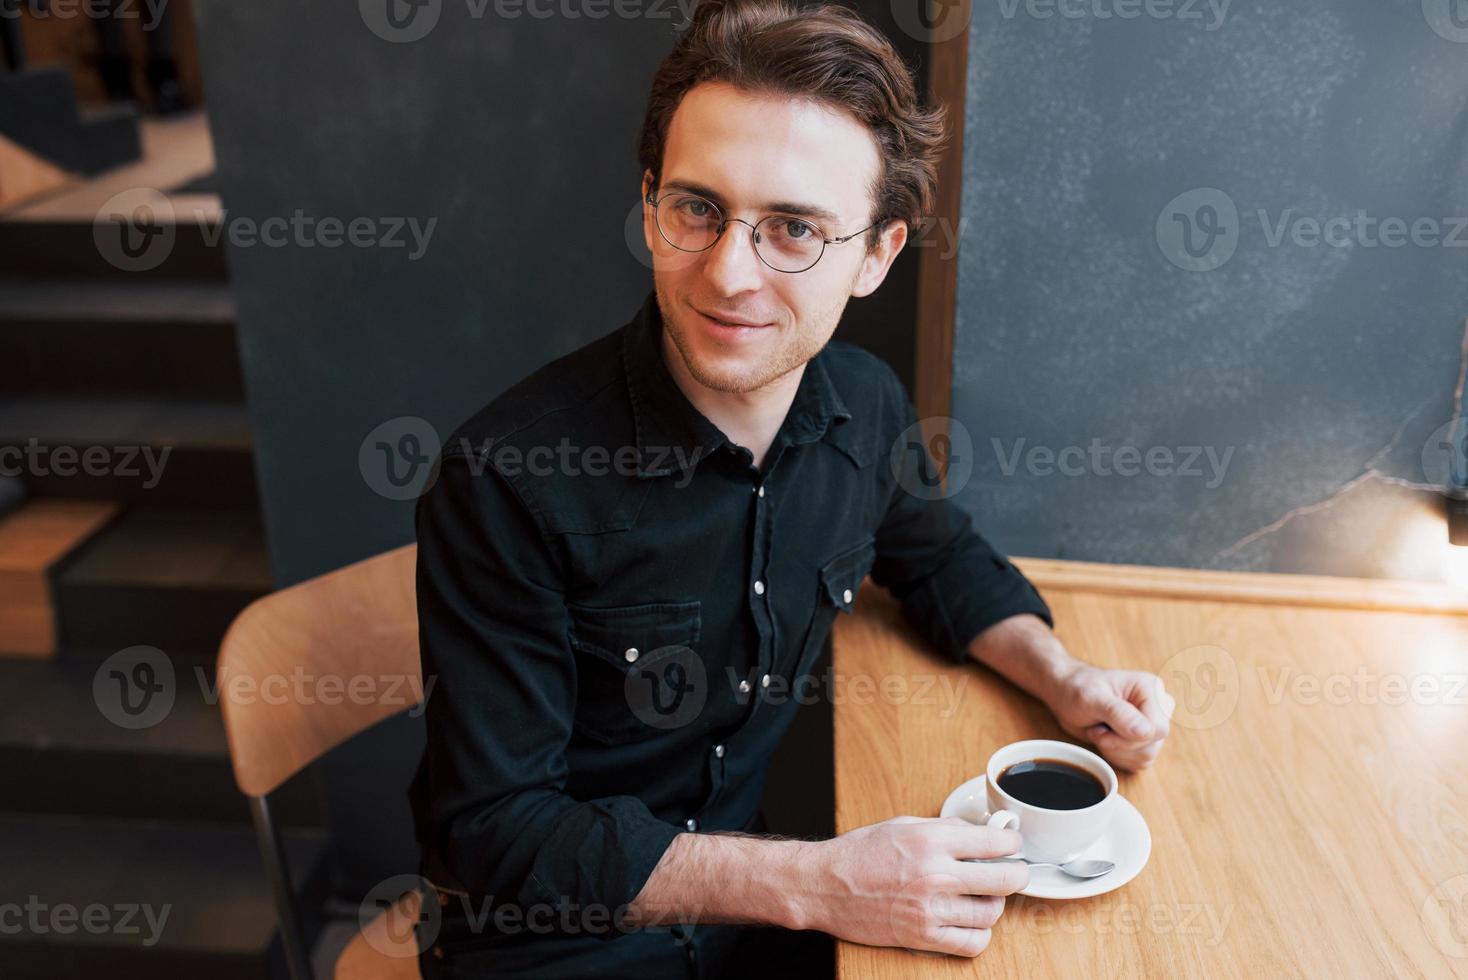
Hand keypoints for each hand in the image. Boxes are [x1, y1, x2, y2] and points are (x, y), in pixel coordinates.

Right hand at [794, 816, 1028, 956]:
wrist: (824, 885)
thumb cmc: (860, 853)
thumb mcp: (903, 825)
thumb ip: (945, 828)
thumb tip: (981, 831)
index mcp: (931, 840)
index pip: (996, 843)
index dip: (1012, 843)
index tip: (1012, 845)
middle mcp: (935, 874)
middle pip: (1005, 880)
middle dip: (1016, 874)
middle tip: (1012, 872)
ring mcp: (930, 909)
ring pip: (992, 913)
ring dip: (994, 904)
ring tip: (982, 896)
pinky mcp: (923, 937)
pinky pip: (972, 943)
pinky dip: (979, 933)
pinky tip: (969, 921)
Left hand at [1045, 665, 1173, 771]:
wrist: (1066, 694)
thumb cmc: (1076, 689)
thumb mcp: (1091, 698)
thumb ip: (1118, 713)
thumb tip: (1146, 732)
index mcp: (1151, 688)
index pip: (1157, 728)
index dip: (1128, 738)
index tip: (1101, 729)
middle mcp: (1157, 707)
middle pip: (1152, 745)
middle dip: (1118, 744)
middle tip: (1097, 729)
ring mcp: (1151, 725)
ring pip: (1146, 757)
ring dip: (1116, 751)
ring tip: (1100, 731)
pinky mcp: (1143, 740)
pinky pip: (1139, 763)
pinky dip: (1117, 757)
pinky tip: (1105, 740)